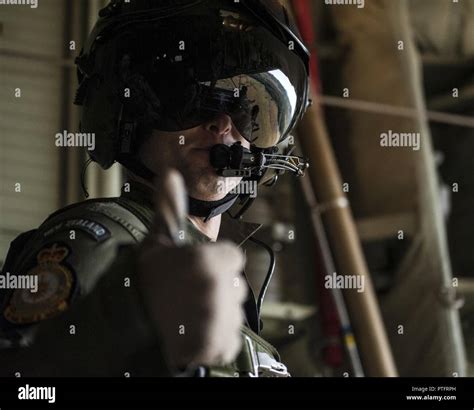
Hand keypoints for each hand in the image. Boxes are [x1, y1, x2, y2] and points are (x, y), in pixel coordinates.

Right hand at [137, 169, 247, 367]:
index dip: (216, 262)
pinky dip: (215, 339)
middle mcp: (218, 291)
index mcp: (209, 262)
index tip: (196, 269)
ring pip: (232, 313)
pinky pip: (230, 339)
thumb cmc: (145, 279)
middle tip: (188, 294)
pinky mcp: (218, 347)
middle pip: (235, 286)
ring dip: (216, 315)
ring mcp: (219, 322)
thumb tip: (169, 173)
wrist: (125, 322)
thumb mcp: (157, 240)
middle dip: (217, 289)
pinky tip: (193, 332)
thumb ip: (170, 207)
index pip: (234, 258)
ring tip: (188, 314)